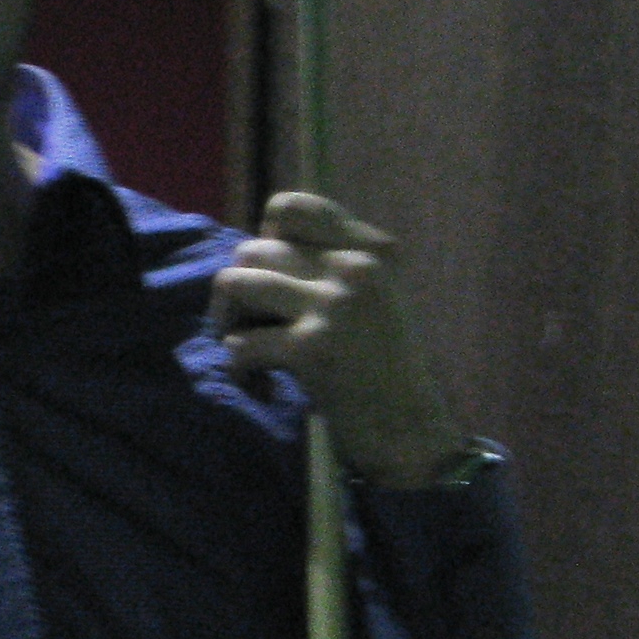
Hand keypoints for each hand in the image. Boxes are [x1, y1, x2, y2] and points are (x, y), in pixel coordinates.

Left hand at [211, 192, 468, 485]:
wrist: (412, 431)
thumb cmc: (383, 369)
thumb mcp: (370, 301)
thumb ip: (325, 268)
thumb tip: (253, 247)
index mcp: (373, 250)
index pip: (290, 206)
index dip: (264, 238)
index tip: (273, 279)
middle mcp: (356, 268)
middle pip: (252, 249)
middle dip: (238, 294)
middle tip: (252, 329)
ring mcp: (335, 306)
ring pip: (235, 282)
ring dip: (227, 322)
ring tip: (249, 352)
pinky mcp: (312, 348)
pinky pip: (238, 342)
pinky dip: (238, 368)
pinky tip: (260, 386)